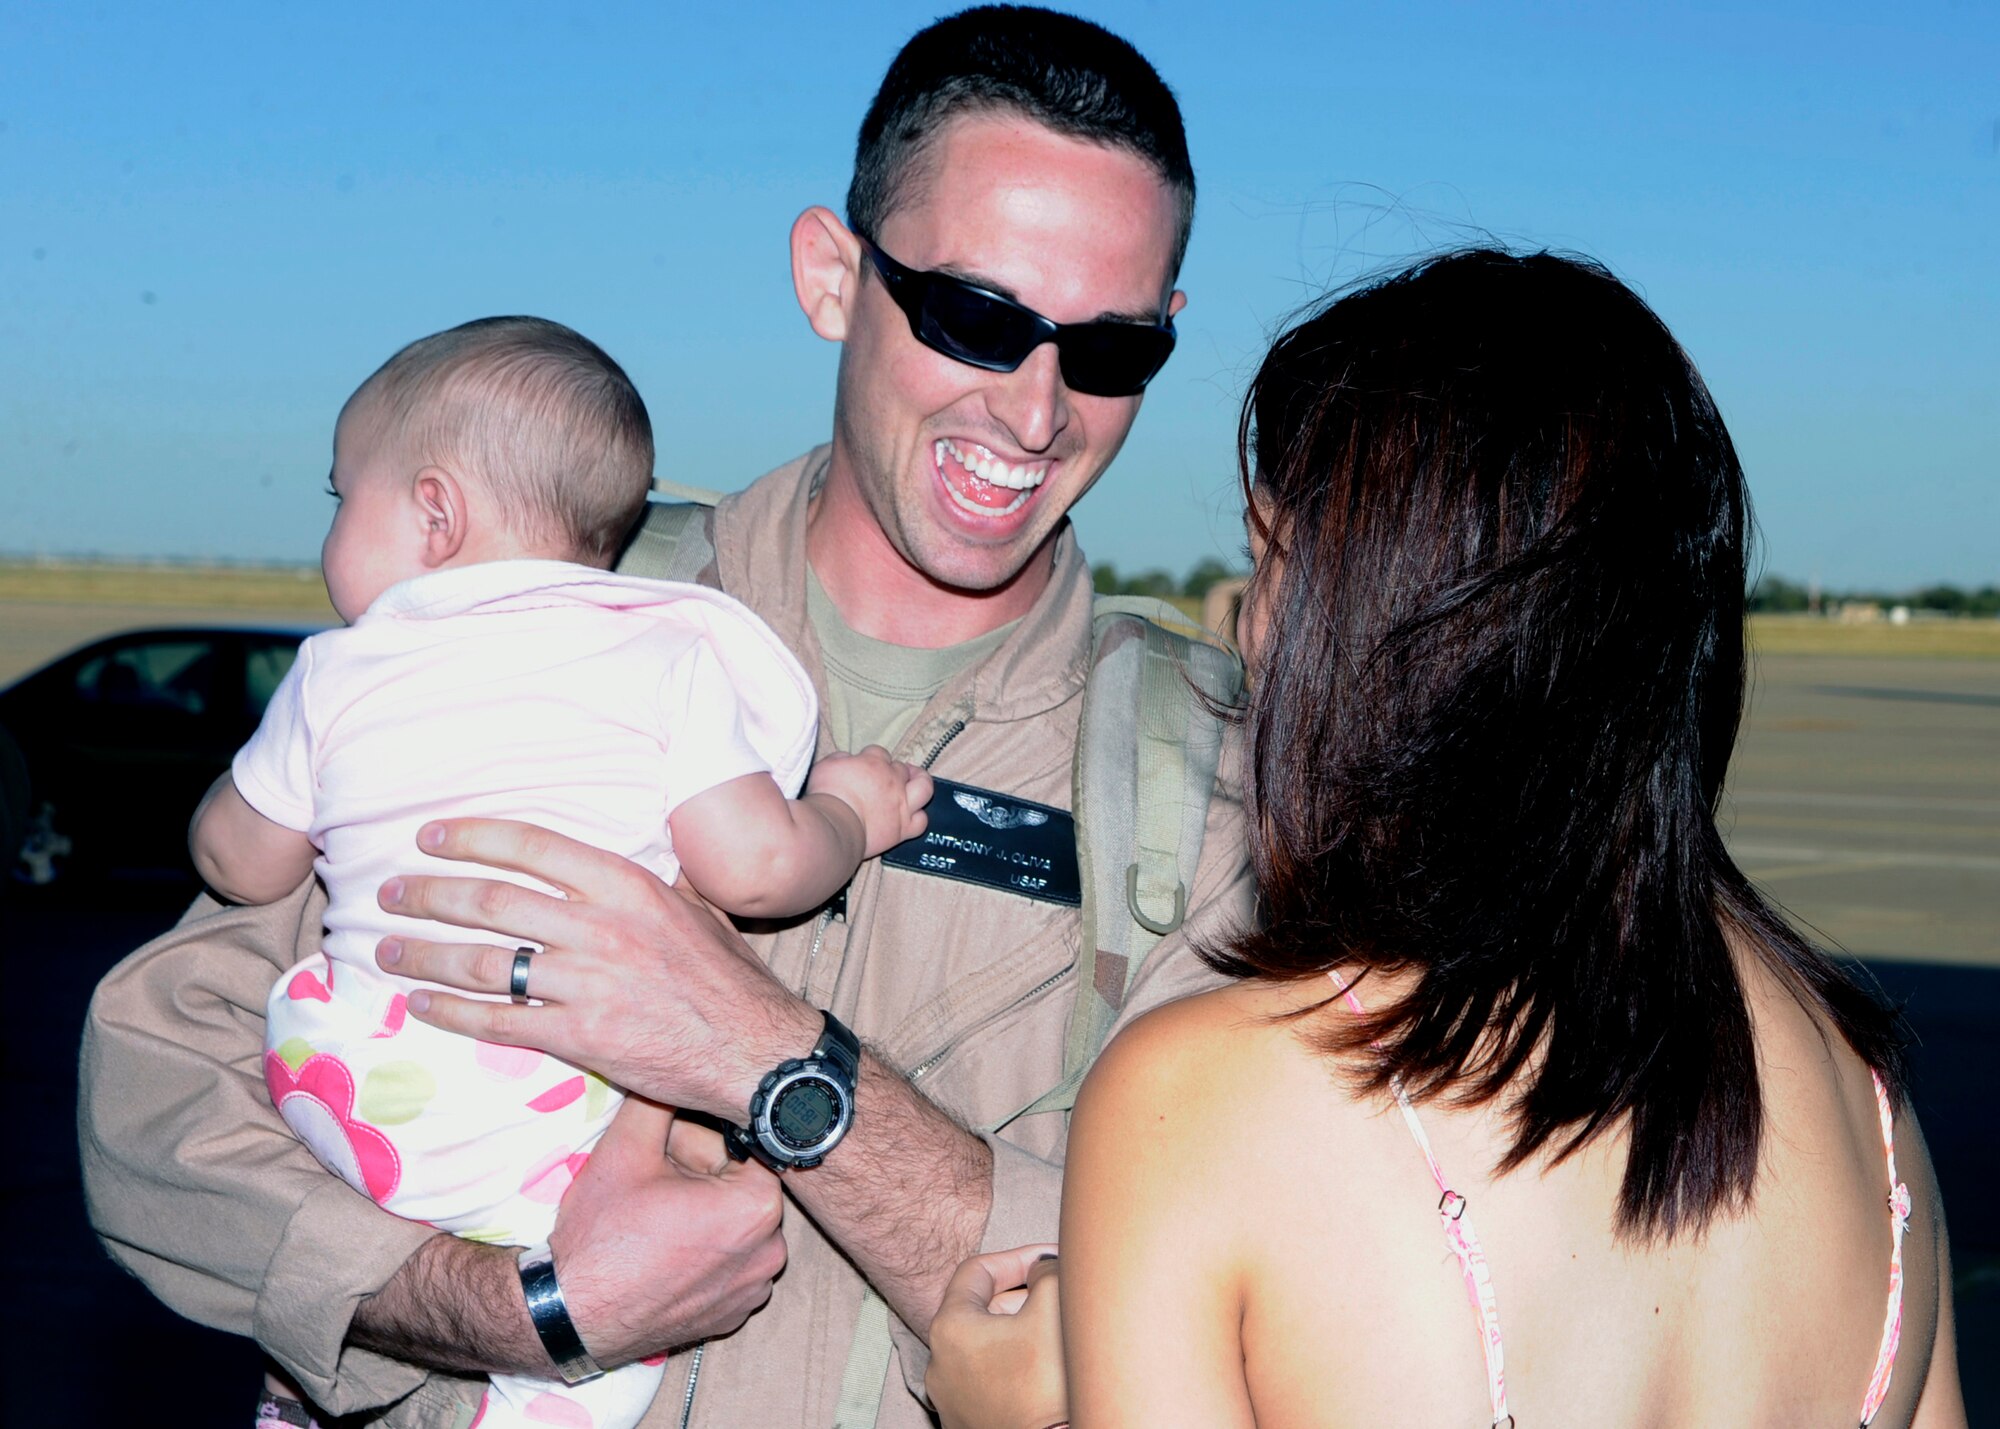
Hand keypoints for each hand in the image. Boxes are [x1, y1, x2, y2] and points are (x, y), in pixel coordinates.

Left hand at [374, 818, 821, 1118]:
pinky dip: (453, 1013)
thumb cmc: (728, 978)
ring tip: (385, 952)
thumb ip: (645, 887)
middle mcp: (602, 927)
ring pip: (486, 962)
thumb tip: (616, 863)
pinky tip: (422, 1005)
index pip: (533, 847)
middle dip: (430, 895)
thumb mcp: (695, 909)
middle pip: (493, 901)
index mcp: (627, 886)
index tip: (429, 836)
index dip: (473, 837)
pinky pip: (500, 1022)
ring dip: (425, 955)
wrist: (756, 1049)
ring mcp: (589, 984)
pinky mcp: (581, 1037)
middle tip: (388, 894)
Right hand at [548, 1097, 786, 1362]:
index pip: (738, 1146)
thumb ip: (661, 1098)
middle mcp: (770, 1251)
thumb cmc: (602, 1235)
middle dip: (695, 1176)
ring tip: (650, 1217)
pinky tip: (658, 1251)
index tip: (660, 1152)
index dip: (695, 1143)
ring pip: (731, 1224)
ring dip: (697, 1212)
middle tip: (648, 1183)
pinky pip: (726, 1264)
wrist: (568, 1317)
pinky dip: (699, 1252)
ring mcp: (753, 1289)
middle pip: (735, 1185)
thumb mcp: (627, 1148)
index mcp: (758, 1207)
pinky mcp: (733, 1315)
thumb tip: (676, 1064)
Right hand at [807, 746, 932, 858]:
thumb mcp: (826, 766)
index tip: (863, 766)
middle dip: (893, 770)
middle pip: (901, 768)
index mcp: (874, 763)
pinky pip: (921, 822)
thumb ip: (840, 759)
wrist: (833, 826)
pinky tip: (911, 816)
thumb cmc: (826, 794)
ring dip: (921, 782)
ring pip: (924, 788)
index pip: (879, 752)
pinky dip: (918, 818)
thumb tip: (848, 759)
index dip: (871, 758)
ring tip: (915, 783)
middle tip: (884, 778)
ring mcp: (902, 805)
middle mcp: (893, 780)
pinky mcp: (903, 829)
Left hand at [927, 1246, 1067, 1428]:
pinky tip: (1046, 1368)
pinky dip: (1017, 1365)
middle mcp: (939, 1364)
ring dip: (1022, 1332)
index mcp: (949, 1327)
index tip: (1048, 1260)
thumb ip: (1045, 1270)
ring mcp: (952, 1399)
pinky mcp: (969, 1424)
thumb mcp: (1052, 1304)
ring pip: (989, 1347)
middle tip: (1059, 1296)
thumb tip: (1042, 1269)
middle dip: (1024, 1297)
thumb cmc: (1047, 1384)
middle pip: (984, 1310)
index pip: (977, 1270)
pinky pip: (992, 1380)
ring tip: (1057, 1334)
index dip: (1017, 1258)